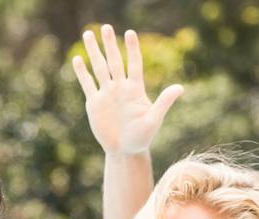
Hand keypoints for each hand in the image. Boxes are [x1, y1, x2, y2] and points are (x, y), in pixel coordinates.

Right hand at [73, 25, 183, 156]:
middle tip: (105, 26)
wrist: (125, 151)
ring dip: (93, 52)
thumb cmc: (142, 137)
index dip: (132, 49)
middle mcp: (120, 87)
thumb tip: (180, 88)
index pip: (133, 64)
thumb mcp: (154, 120)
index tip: (129, 32)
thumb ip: (164, 102)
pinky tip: (77, 60)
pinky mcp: (94, 103)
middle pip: (114, 61)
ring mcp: (107, 94)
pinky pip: (87, 84)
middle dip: (109, 44)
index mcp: (135, 89)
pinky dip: (82, 72)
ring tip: (87, 34)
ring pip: (99, 68)